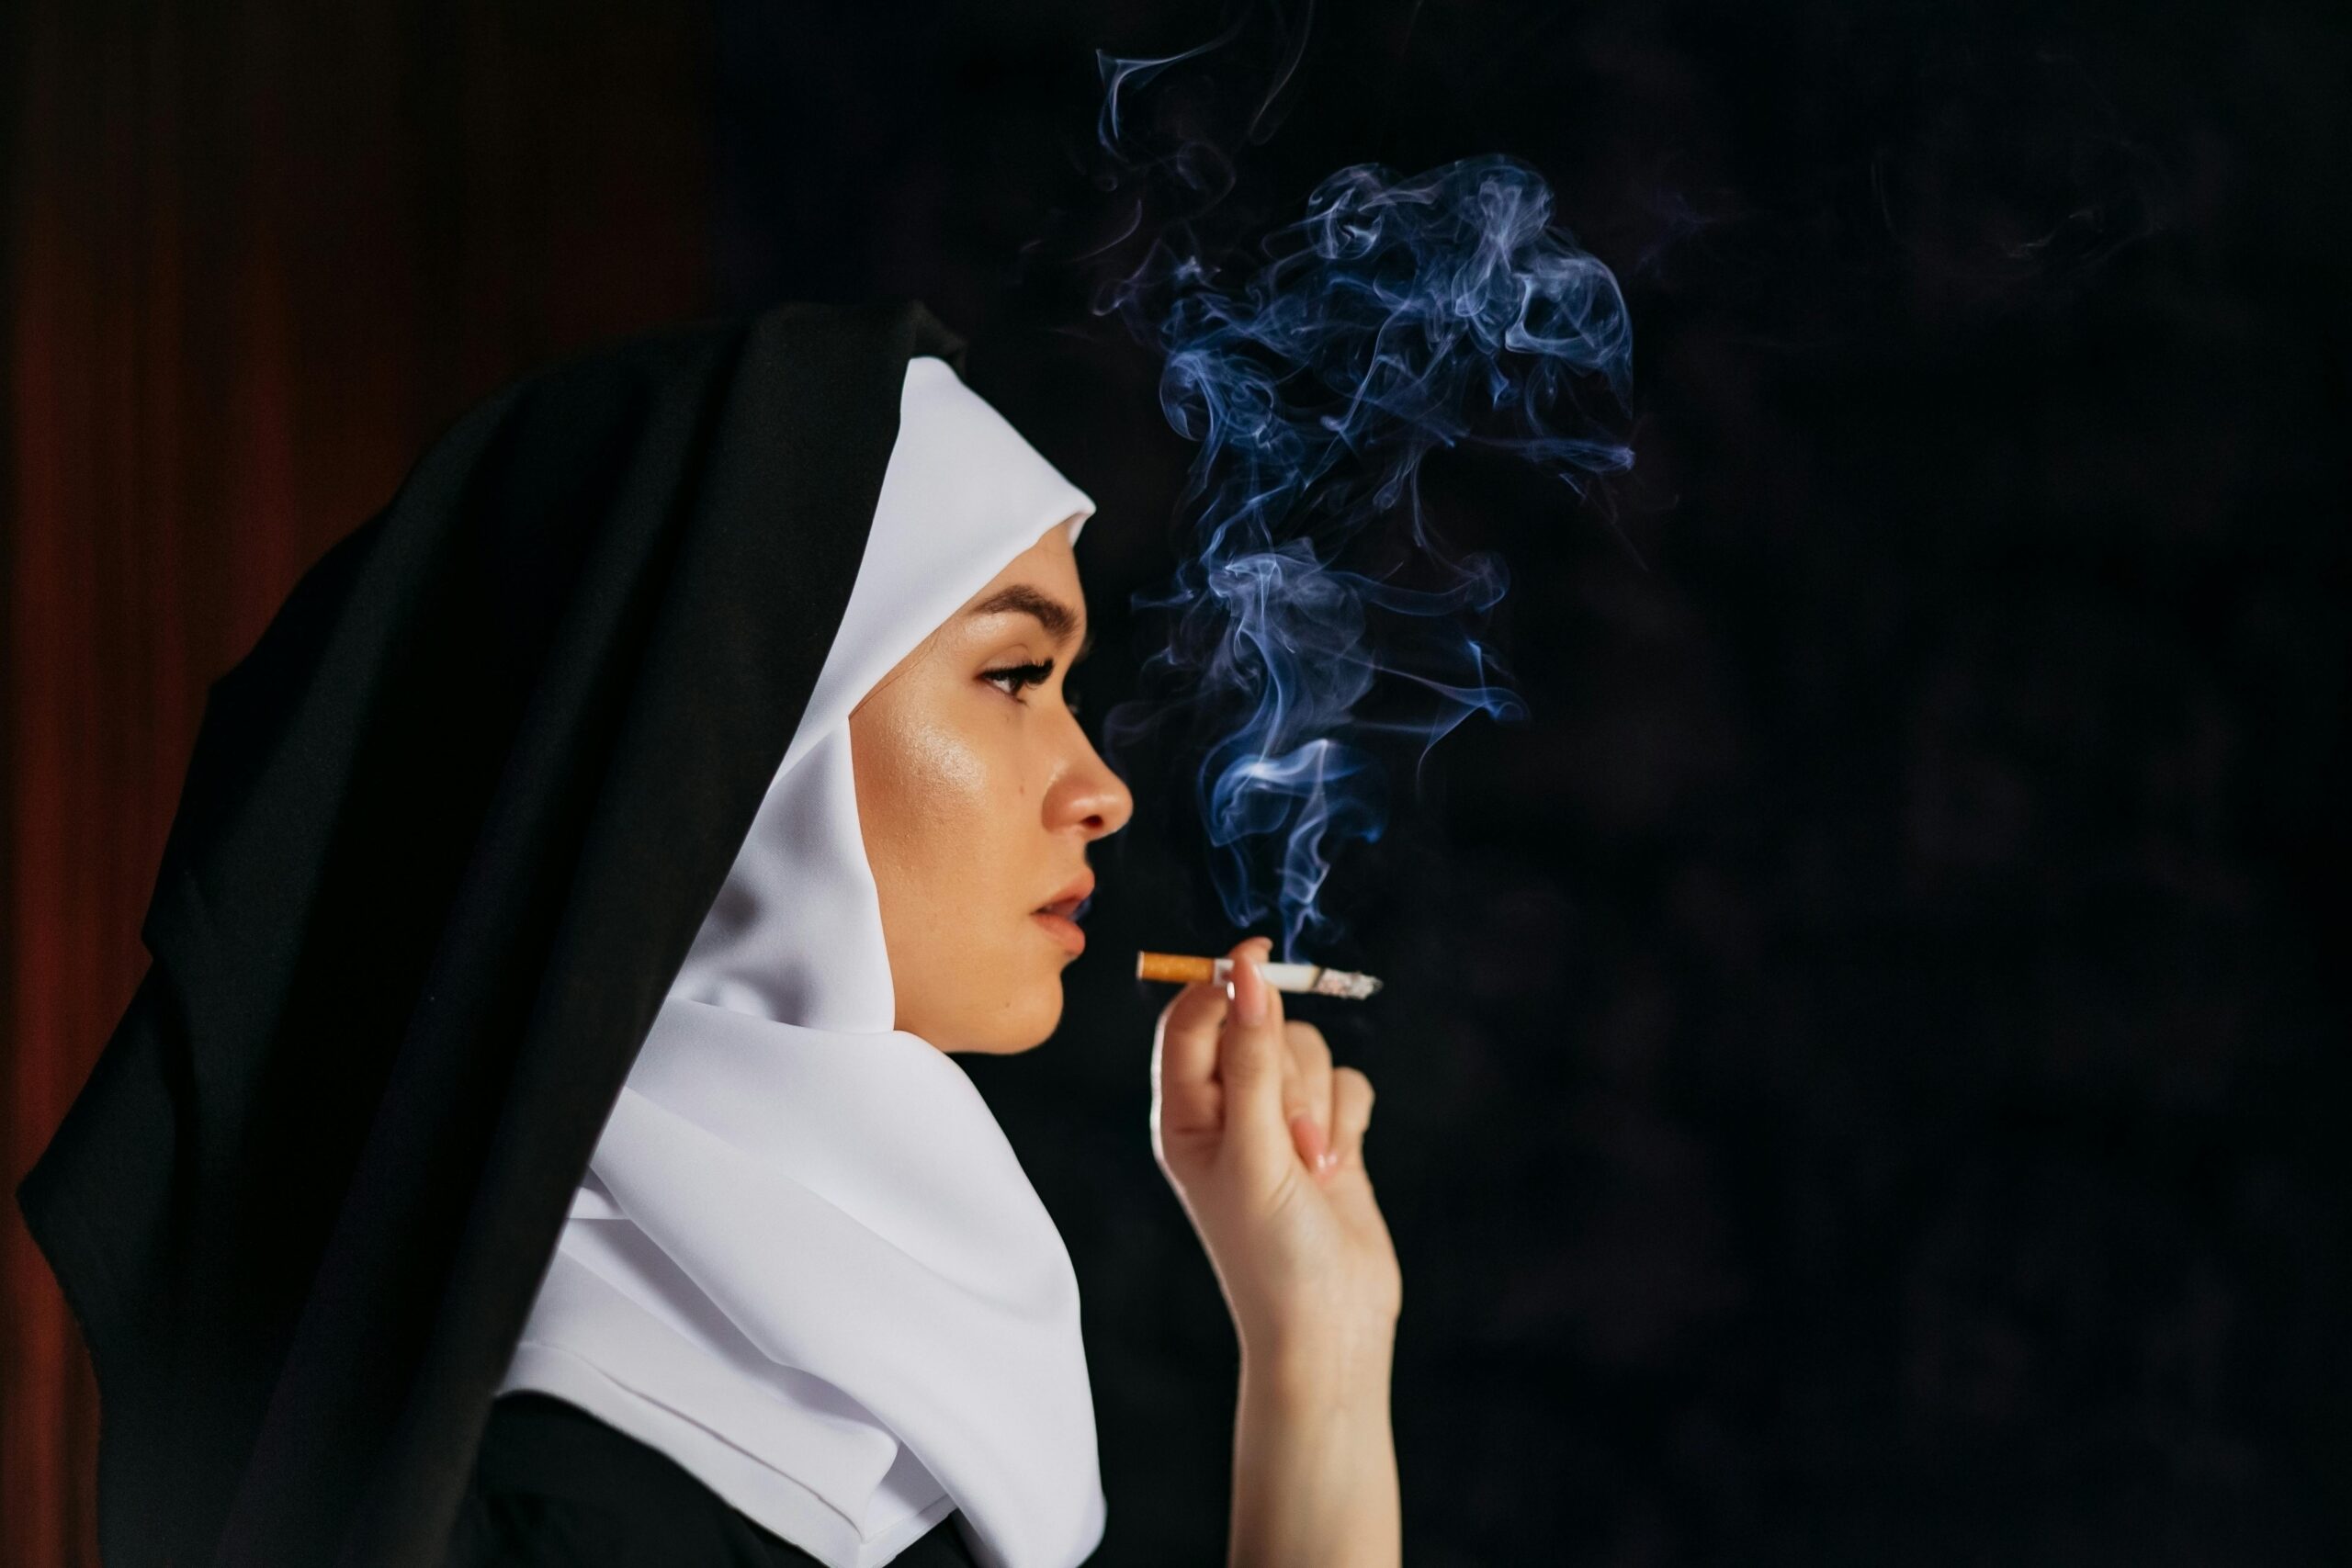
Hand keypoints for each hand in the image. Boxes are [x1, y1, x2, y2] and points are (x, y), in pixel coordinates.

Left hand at [1150, 936, 1402, 1367]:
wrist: (1330, 1327)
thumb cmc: (1271, 1251)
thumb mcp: (1253, 1150)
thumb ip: (1249, 1059)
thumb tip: (1245, 973)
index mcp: (1183, 1114)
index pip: (1191, 1019)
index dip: (1222, 982)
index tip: (1259, 953)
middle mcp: (1227, 1111)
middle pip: (1259, 1027)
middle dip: (1286, 1071)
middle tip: (1291, 1137)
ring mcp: (1279, 1122)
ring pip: (1307, 1051)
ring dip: (1319, 1103)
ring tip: (1314, 1165)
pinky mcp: (1328, 1134)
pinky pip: (1346, 1083)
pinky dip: (1348, 1118)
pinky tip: (1337, 1167)